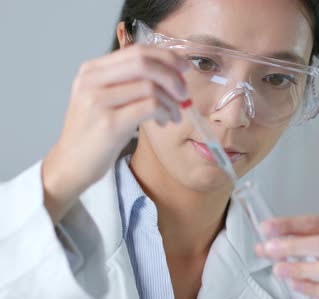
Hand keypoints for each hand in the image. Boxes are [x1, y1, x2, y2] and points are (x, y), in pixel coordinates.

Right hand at [42, 45, 189, 222]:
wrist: (71, 164)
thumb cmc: (94, 133)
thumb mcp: (105, 98)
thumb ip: (129, 82)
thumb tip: (171, 72)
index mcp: (92, 70)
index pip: (137, 51)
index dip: (166, 57)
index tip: (184, 68)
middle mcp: (92, 81)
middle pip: (144, 63)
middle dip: (172, 77)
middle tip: (184, 93)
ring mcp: (98, 101)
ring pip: (150, 87)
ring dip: (171, 101)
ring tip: (173, 115)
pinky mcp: (109, 124)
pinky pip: (150, 107)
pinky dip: (165, 112)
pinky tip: (165, 122)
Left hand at [256, 212, 318, 298]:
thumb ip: (305, 237)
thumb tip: (269, 241)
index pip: (318, 221)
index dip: (290, 224)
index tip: (268, 228)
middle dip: (292, 246)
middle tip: (270, 249)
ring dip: (299, 269)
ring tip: (279, 269)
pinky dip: (312, 288)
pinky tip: (297, 284)